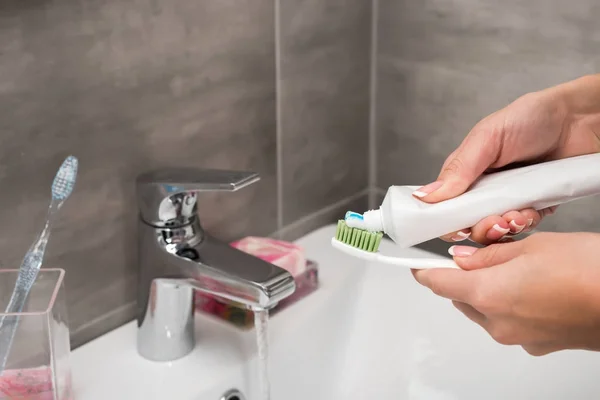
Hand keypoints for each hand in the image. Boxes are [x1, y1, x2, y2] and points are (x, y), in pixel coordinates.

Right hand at [413, 75, 599, 243]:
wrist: (581, 120)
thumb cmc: (532, 117)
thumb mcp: (487, 138)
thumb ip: (458, 169)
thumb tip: (425, 195)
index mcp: (465, 172)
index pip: (443, 205)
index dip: (444, 220)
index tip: (453, 225)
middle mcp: (484, 188)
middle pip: (468, 224)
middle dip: (478, 228)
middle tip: (491, 221)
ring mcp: (508, 199)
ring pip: (495, 230)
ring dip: (503, 229)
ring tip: (514, 216)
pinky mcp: (532, 206)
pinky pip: (523, 227)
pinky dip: (525, 225)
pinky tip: (530, 212)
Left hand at [413, 232, 599, 355]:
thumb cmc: (588, 269)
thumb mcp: (531, 246)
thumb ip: (489, 256)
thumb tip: (464, 258)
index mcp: (488, 294)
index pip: (438, 283)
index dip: (422, 270)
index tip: (414, 263)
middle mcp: (498, 323)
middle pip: (460, 298)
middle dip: (460, 278)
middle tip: (474, 256)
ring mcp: (519, 337)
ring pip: (484, 311)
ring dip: (485, 292)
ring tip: (511, 267)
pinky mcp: (538, 344)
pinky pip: (508, 322)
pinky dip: (508, 305)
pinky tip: (531, 287)